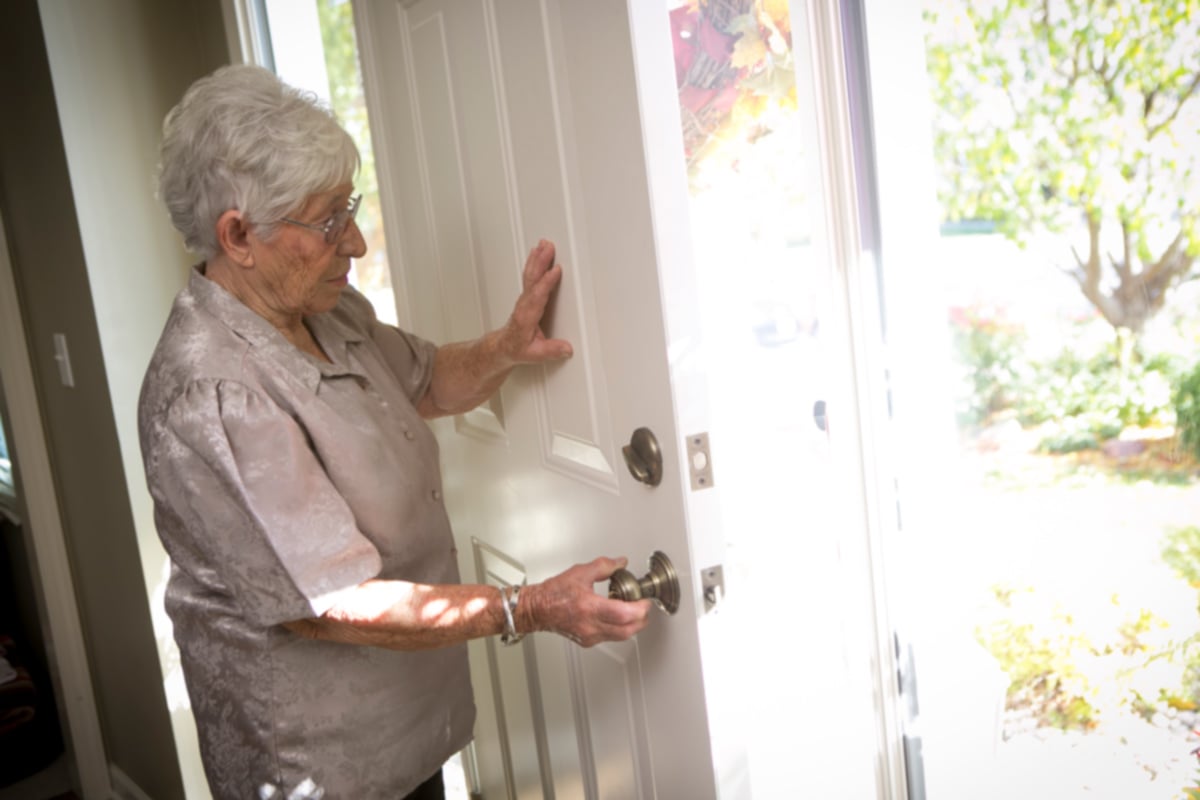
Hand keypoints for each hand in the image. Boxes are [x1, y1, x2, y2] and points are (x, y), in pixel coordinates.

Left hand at [495, 239, 572, 365]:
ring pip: (530, 274)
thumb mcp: (533, 354)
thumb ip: (550, 351)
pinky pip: (530, 276)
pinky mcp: (526, 296)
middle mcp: (524, 304)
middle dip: (541, 262)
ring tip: (544, 244)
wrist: (503, 346)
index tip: (555, 270)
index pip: (538, 296)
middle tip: (548, 247)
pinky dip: (534, 262)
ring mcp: (525, 298)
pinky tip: (537, 253)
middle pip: (533, 279)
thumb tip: (566, 348)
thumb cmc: (516, 348)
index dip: (546, 282)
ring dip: (537, 258)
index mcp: (526, 317)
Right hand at [520, 557, 652, 646]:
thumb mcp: (580, 572)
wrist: (537, 609)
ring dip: (632, 625)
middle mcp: (590, 625)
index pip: (624, 614)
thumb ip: (604, 566)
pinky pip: (611, 638)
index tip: (644, 600)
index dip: (640, 608)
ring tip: (633, 611)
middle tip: (644, 607)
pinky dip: (619, 629)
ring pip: (621, 637)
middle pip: (628, 630)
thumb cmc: (554, 593)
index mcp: (589, 607)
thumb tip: (621, 563)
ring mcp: (589, 636)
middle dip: (641, 619)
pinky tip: (617, 617)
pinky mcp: (587, 641)